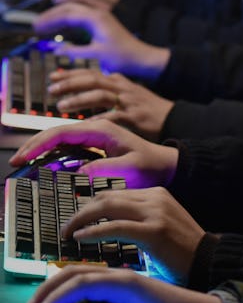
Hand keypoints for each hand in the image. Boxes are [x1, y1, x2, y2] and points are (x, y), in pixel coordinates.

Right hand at [9, 119, 178, 186]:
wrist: (167, 164)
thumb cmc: (152, 166)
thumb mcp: (130, 169)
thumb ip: (104, 169)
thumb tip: (77, 172)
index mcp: (101, 130)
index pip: (61, 132)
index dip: (39, 144)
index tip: (23, 157)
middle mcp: (95, 129)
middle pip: (55, 131)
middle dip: (33, 145)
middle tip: (15, 161)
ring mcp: (95, 135)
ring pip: (60, 137)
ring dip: (40, 147)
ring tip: (24, 161)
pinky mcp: (96, 144)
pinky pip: (69, 145)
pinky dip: (53, 152)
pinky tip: (43, 163)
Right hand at [23, 264, 224, 302]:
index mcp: (128, 283)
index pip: (81, 284)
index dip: (56, 299)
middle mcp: (124, 274)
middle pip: (76, 271)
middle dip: (48, 289)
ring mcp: (125, 276)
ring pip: (83, 270)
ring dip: (57, 283)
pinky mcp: (128, 282)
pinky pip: (94, 275)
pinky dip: (73, 283)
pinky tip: (63, 299)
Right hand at [32, 3, 169, 80]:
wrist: (144, 59)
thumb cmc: (124, 58)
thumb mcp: (96, 57)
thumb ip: (74, 52)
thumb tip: (56, 49)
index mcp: (96, 18)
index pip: (66, 13)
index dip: (49, 20)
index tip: (36, 27)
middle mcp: (98, 13)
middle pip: (68, 6)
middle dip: (51, 14)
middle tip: (36, 25)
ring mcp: (101, 16)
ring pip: (74, 7)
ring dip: (58, 12)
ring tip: (45, 22)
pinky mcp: (103, 22)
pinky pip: (81, 14)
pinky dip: (68, 17)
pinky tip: (61, 25)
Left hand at [48, 69, 172, 140]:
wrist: (175, 118)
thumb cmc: (149, 110)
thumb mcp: (128, 95)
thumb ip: (109, 93)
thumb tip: (85, 96)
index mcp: (120, 81)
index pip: (91, 72)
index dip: (70, 74)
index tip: (53, 76)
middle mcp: (123, 88)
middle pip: (92, 80)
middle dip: (69, 83)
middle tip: (51, 89)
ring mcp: (129, 101)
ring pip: (99, 94)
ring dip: (78, 99)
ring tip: (62, 106)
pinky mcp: (134, 116)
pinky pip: (112, 116)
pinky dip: (96, 119)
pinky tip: (84, 124)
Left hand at [60, 186, 204, 284]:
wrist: (211, 261)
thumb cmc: (185, 251)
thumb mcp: (161, 227)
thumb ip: (138, 221)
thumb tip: (107, 228)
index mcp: (157, 194)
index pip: (115, 193)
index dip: (91, 204)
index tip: (77, 218)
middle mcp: (156, 198)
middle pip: (107, 196)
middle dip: (81, 210)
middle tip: (66, 225)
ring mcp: (156, 212)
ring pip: (107, 207)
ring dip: (81, 219)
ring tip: (68, 232)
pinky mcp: (154, 231)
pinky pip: (114, 227)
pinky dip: (93, 232)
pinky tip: (80, 238)